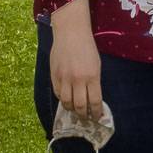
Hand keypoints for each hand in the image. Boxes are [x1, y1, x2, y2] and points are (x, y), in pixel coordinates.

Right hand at [49, 0, 102, 120]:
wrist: (71, 33)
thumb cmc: (87, 47)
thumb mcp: (96, 64)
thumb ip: (93, 81)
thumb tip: (92, 98)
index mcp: (92, 76)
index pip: (95, 101)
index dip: (96, 112)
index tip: (97, 117)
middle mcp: (78, 80)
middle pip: (80, 105)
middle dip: (84, 115)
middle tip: (86, 119)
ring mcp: (64, 79)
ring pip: (66, 102)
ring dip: (71, 110)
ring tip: (76, 112)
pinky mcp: (54, 76)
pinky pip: (57, 94)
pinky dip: (62, 100)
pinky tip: (66, 100)